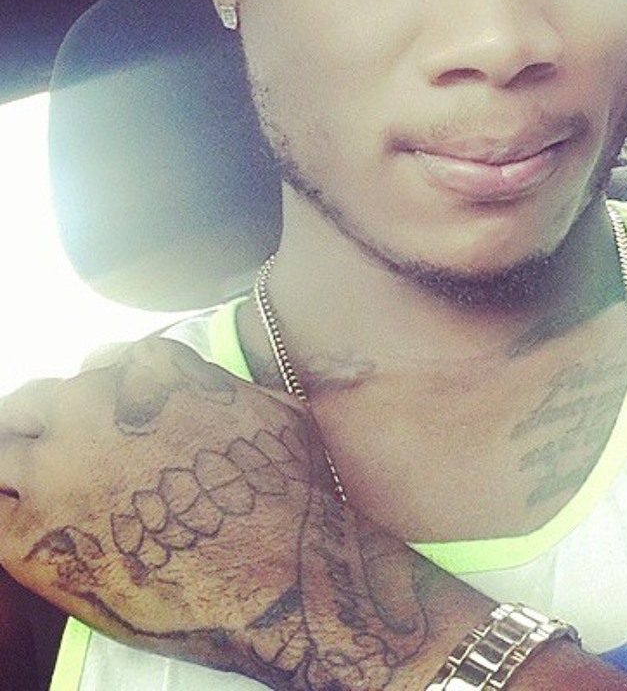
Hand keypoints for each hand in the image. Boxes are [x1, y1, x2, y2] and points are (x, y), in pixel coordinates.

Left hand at [0, 336, 429, 687]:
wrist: (276, 573)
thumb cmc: (289, 493)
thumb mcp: (278, 410)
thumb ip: (233, 386)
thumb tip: (227, 387)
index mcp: (152, 369)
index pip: (105, 361)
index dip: (110, 391)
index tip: (119, 416)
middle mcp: (93, 406)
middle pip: (40, 398)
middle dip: (52, 421)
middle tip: (70, 453)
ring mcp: (56, 470)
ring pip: (0, 445)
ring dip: (17, 462)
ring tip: (40, 489)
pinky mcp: (32, 539)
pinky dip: (4, 510)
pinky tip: (29, 526)